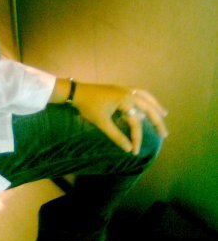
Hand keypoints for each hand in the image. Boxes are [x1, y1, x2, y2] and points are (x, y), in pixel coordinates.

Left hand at [53, 80, 168, 154]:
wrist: (76, 92)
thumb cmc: (88, 107)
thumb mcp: (102, 123)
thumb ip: (116, 136)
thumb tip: (128, 149)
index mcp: (125, 100)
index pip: (135, 122)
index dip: (136, 138)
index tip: (134, 151)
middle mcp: (128, 93)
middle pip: (148, 107)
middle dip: (157, 121)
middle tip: (164, 134)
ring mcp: (124, 89)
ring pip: (145, 96)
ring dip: (155, 105)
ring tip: (164, 114)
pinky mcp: (119, 89)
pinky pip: (138, 93)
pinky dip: (146, 99)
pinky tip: (147, 105)